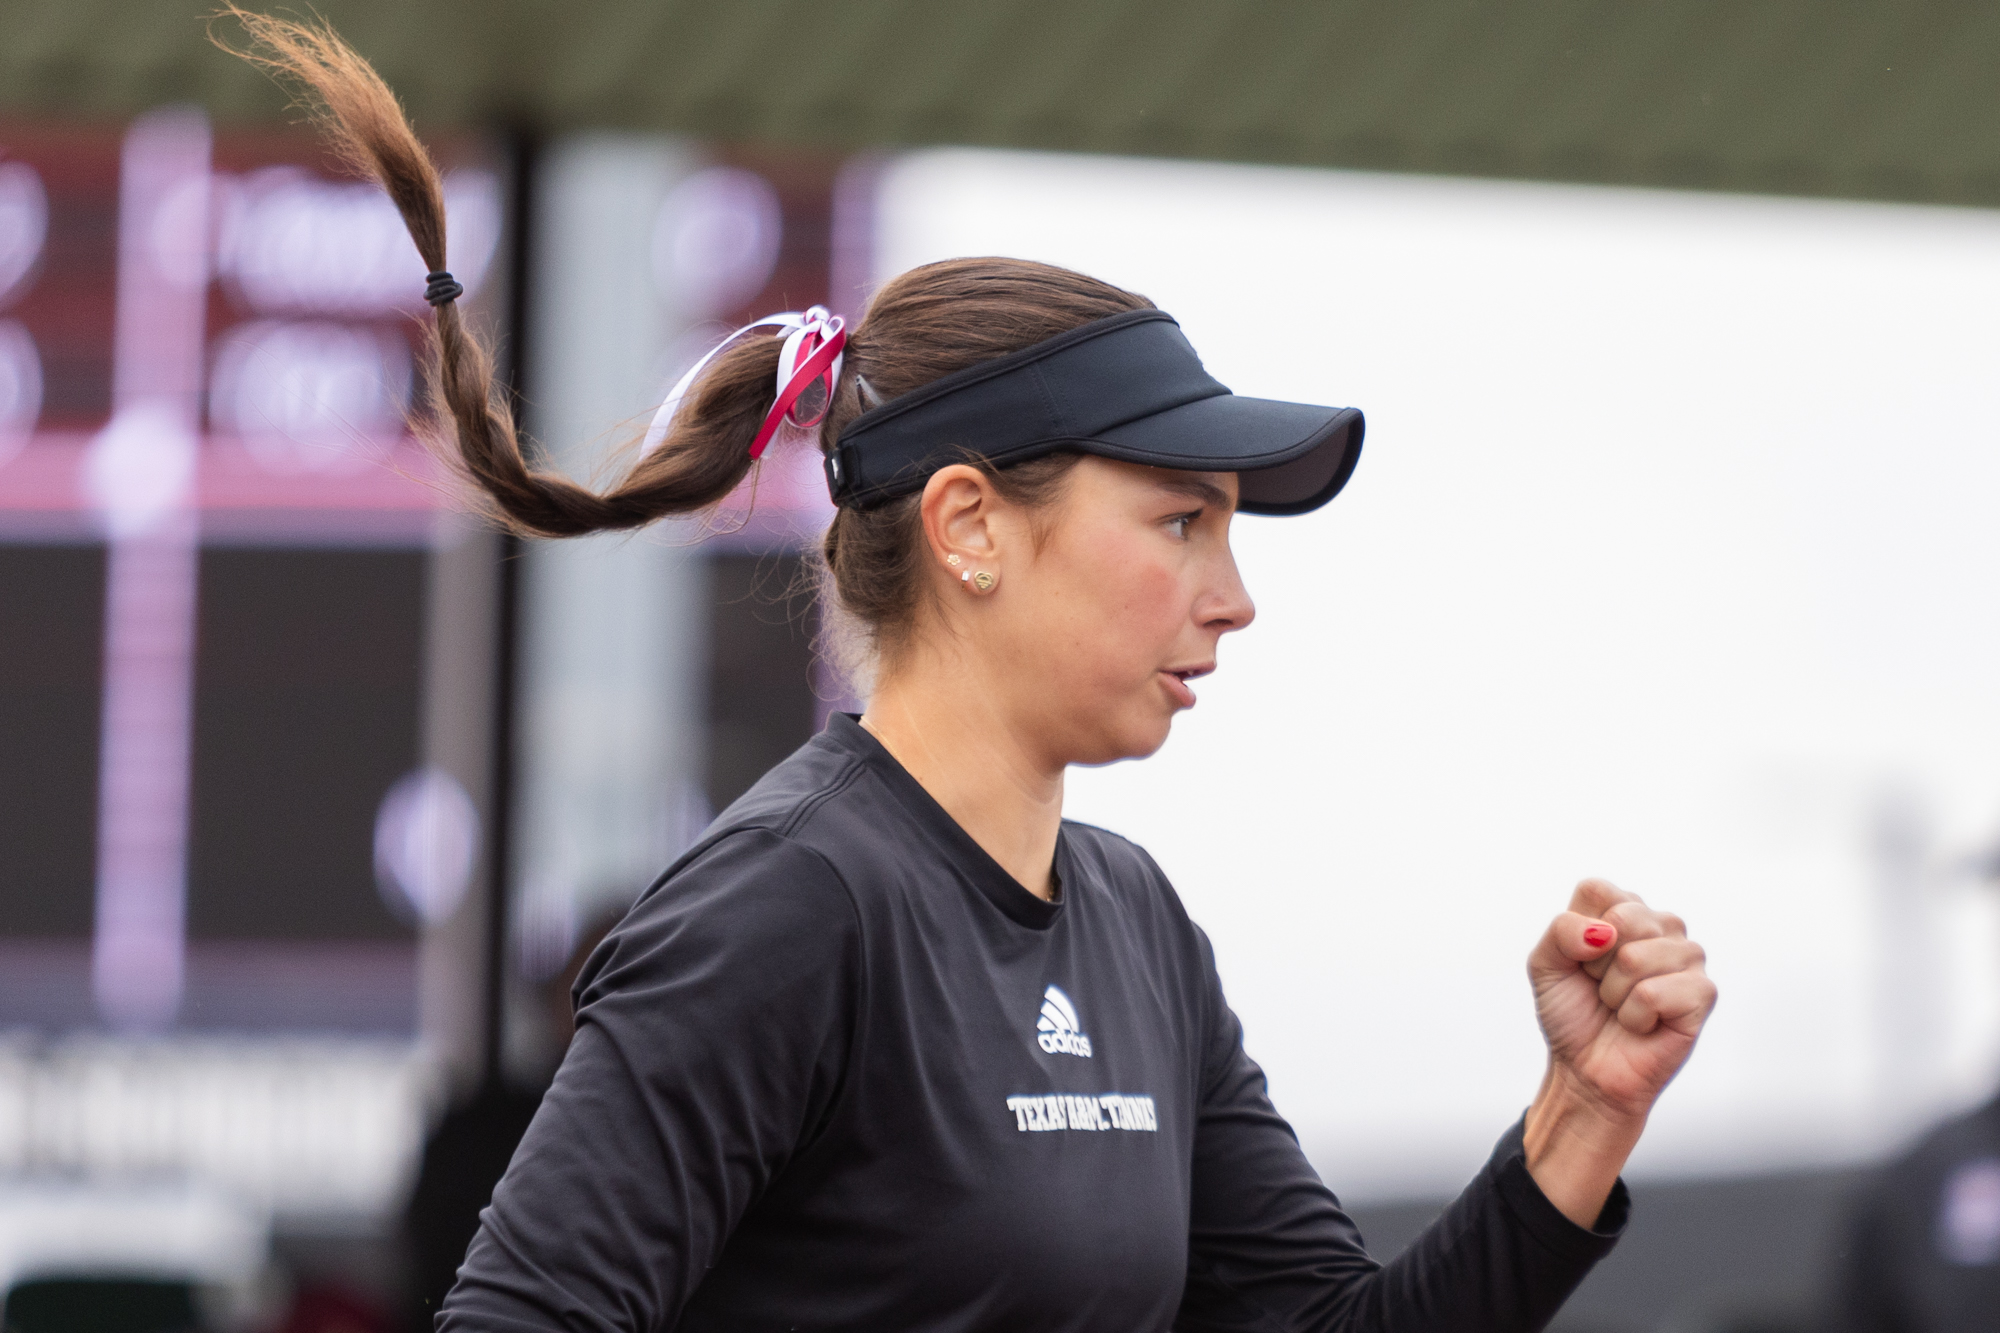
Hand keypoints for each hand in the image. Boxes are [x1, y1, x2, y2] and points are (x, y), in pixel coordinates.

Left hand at [1522, 878, 1715, 1225]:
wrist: (1587, 1071)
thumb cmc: (1572, 1014)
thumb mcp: (1545, 966)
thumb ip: (1562, 932)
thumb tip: (1604, 932)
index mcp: (1625, 909)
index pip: (1597, 890)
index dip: (1577, 933)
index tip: (1580, 963)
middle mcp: (1663, 925)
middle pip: (1623, 919)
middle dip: (1596, 965)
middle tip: (1602, 988)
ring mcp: (1688, 957)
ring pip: (1636, 958)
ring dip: (1614, 994)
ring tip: (1622, 1007)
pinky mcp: (1703, 993)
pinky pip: (1653, 993)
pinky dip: (1634, 1016)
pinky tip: (1642, 1024)